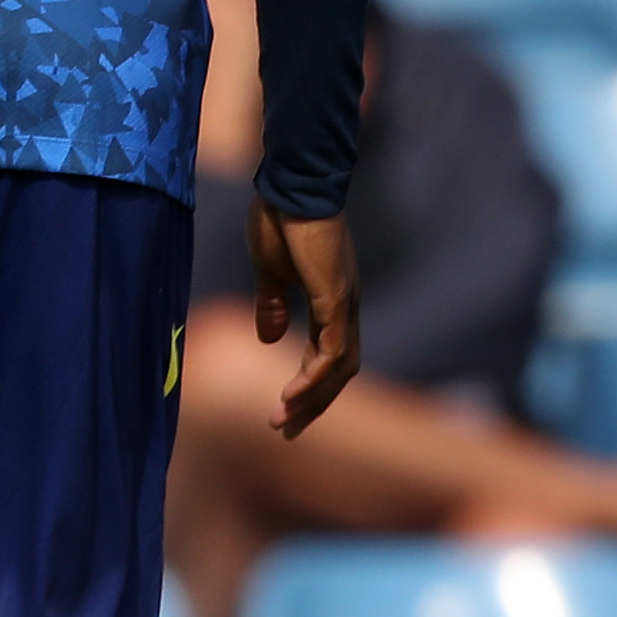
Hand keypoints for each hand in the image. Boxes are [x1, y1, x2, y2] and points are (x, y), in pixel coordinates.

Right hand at [247, 206, 363, 436]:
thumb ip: (273, 305)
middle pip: (339, 368)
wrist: (291, 186)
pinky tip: (291, 392)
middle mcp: (345, 305)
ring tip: (283, 420)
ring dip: (312, 396)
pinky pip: (332, 348)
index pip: (328, 354)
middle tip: (286, 430)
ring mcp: (345, 301)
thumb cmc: (280, 220)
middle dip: (314, 402)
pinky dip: (314, 374)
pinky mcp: (337, 296)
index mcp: (332, 300)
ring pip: (339, 365)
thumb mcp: (271, 272)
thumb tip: (271, 340)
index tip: (284, 409)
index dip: (307, 384)